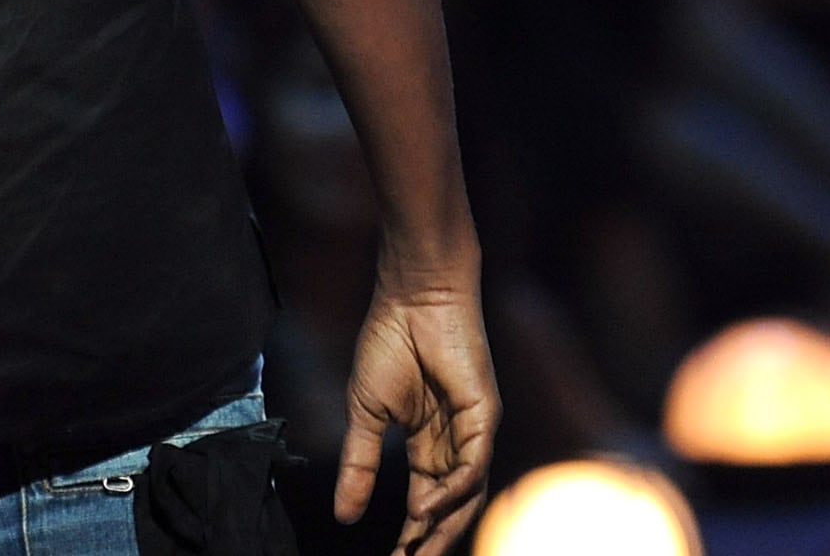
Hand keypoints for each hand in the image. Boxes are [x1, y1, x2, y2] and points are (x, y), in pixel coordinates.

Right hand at [336, 277, 498, 555]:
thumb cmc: (389, 343)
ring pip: (467, 493)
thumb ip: (361, 465)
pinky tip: (425, 508)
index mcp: (429, 442)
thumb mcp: (366, 415)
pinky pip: (473, 464)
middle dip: (430, 540)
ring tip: (416, 550)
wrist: (409, 298)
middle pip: (451, 505)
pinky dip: (453, 491)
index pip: (425, 500)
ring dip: (442, 525)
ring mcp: (474, 428)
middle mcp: (456, 441)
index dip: (410, 534)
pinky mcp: (484, 413)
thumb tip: (344, 515)